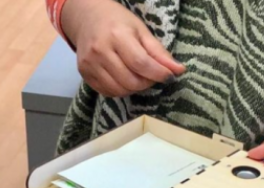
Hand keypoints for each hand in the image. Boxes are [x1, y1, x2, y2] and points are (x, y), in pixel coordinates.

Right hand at [61, 0, 184, 96]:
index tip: (168, 76)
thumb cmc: (118, 22)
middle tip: (151, 76)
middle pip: (130, 81)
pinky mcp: (84, 74)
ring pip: (119, 90)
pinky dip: (120, 90)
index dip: (158, 74)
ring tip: (138, 77)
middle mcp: (100, 51)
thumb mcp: (141, 31)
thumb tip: (179, 71)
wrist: (88, 19)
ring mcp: (90, 64)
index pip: (141, 63)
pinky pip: (107, 92)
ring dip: (134, 89)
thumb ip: (159, 53)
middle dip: (146, 83)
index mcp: (117, 36)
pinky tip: (124, 80)